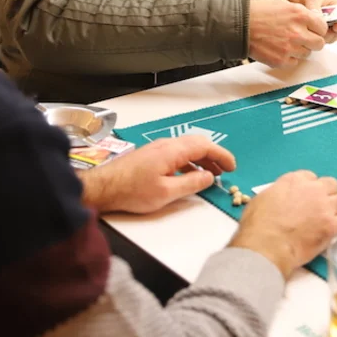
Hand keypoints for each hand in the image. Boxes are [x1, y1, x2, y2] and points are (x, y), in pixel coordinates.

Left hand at [80, 135, 235, 214]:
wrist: (104, 187)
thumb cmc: (132, 191)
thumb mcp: (166, 193)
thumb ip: (191, 184)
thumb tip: (209, 177)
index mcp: (173, 151)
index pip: (205, 146)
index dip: (221, 155)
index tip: (232, 167)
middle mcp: (166, 144)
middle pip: (197, 144)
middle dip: (214, 156)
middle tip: (225, 171)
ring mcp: (157, 148)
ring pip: (187, 148)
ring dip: (202, 159)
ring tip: (211, 175)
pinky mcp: (151, 155)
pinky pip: (177, 153)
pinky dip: (190, 161)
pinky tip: (190, 175)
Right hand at [229, 170, 336, 277]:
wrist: (267, 245)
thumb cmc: (258, 224)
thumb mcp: (263, 199)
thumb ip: (279, 194)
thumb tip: (283, 200)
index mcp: (294, 180)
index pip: (310, 176)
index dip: (308, 188)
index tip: (305, 198)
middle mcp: (313, 189)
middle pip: (331, 184)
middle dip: (327, 194)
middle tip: (319, 208)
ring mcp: (324, 207)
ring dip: (334, 210)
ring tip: (325, 222)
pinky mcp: (332, 225)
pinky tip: (331, 233)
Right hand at [248, 0, 327, 66]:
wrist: (239, 25)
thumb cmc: (259, 12)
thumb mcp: (284, 4)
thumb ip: (301, 14)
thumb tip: (313, 22)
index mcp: (301, 15)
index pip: (323, 27)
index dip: (318, 29)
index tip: (314, 30)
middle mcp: (298, 32)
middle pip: (319, 43)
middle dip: (313, 41)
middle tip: (304, 38)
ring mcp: (290, 48)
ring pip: (307, 54)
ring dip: (300, 49)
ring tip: (287, 42)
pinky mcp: (281, 60)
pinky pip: (294, 62)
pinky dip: (289, 58)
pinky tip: (280, 49)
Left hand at [288, 0, 336, 42]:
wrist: (296, 0)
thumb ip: (315, 6)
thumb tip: (318, 18)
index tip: (336, 27)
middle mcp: (335, 22)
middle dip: (330, 34)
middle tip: (320, 30)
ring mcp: (326, 29)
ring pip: (328, 39)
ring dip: (320, 37)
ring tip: (309, 28)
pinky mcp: (316, 35)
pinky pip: (317, 41)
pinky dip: (312, 39)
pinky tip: (305, 32)